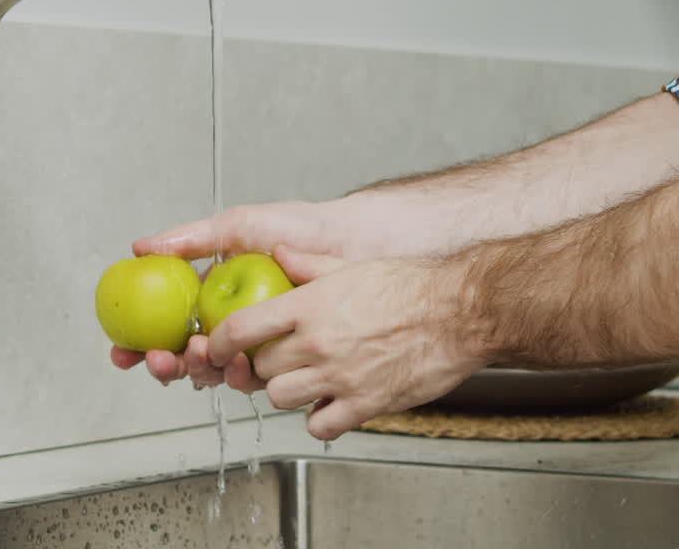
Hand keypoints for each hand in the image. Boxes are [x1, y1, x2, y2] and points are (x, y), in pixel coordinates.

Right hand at [110, 200, 356, 386]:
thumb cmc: (302, 228)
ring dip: (199, 370)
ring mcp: (257, 343)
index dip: (139, 343)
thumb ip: (192, 238)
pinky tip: (238, 366)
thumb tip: (141, 247)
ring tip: (202, 352)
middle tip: (162, 358)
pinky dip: (240, 377)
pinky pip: (257, 378)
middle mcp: (231, 324)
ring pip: (216, 372)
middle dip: (165, 365)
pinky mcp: (286, 359)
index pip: (166, 325)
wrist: (355, 242)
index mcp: (211, 295)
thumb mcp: (240, 226)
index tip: (122, 351)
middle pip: (184, 357)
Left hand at [208, 246, 488, 439]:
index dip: (222, 342)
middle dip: (261, 365)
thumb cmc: (412, 287)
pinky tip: (331, 403)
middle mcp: (319, 343)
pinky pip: (320, 425)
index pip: (242, 328)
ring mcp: (340, 377)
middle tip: (275, 359)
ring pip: (281, 398)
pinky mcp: (365, 404)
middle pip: (260, 367)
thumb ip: (308, 263)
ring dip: (287, 391)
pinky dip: (320, 419)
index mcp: (311, 306)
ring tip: (305, 379)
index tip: (218, 346)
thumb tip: (277, 253)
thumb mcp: (351, 264)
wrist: (460, 313)